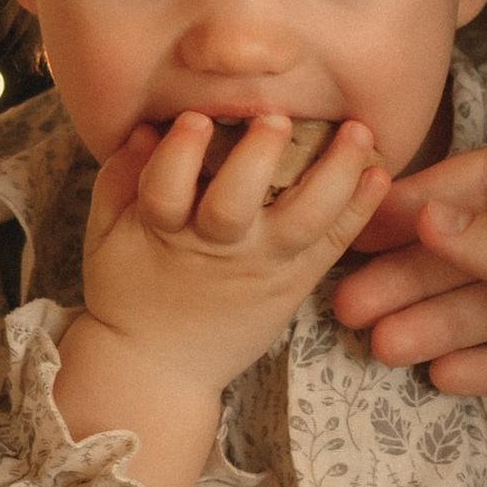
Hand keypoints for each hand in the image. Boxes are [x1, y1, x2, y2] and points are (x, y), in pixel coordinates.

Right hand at [59, 112, 391, 486]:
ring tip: (358, 132)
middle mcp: (218, 249)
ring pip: (302, 220)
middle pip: (237, 204)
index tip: (195, 118)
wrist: (161, 367)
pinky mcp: (295, 283)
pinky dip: (359, 209)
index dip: (180, 154)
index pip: (166, 190)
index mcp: (164, 232)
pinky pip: (333, 244)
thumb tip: (145, 129)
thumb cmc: (128, 290)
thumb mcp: (105, 235)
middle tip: (277, 118)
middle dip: (258, 159)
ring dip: (334, 174)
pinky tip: (380, 174)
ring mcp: (264, 267)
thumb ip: (120, 179)